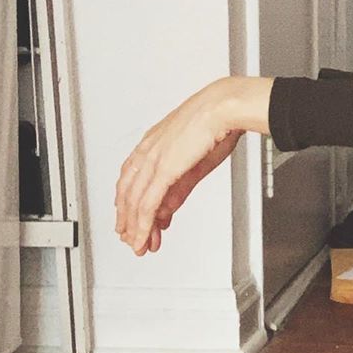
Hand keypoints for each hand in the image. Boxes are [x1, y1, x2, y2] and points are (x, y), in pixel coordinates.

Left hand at [115, 76, 272, 254]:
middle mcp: (148, 150)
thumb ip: (179, 187)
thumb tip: (168, 206)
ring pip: (134, 202)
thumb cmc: (218, 123)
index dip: (129, 201)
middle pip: (128, 192)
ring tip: (138, 246)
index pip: (132, 178)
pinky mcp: (163, 169)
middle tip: (132, 238)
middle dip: (129, 220)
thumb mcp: (196, 161)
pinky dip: (143, 224)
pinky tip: (142, 237)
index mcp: (154, 142)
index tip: (132, 217)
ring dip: (135, 227)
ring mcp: (153, 159)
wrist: (224, 107)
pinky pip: (147, 203)